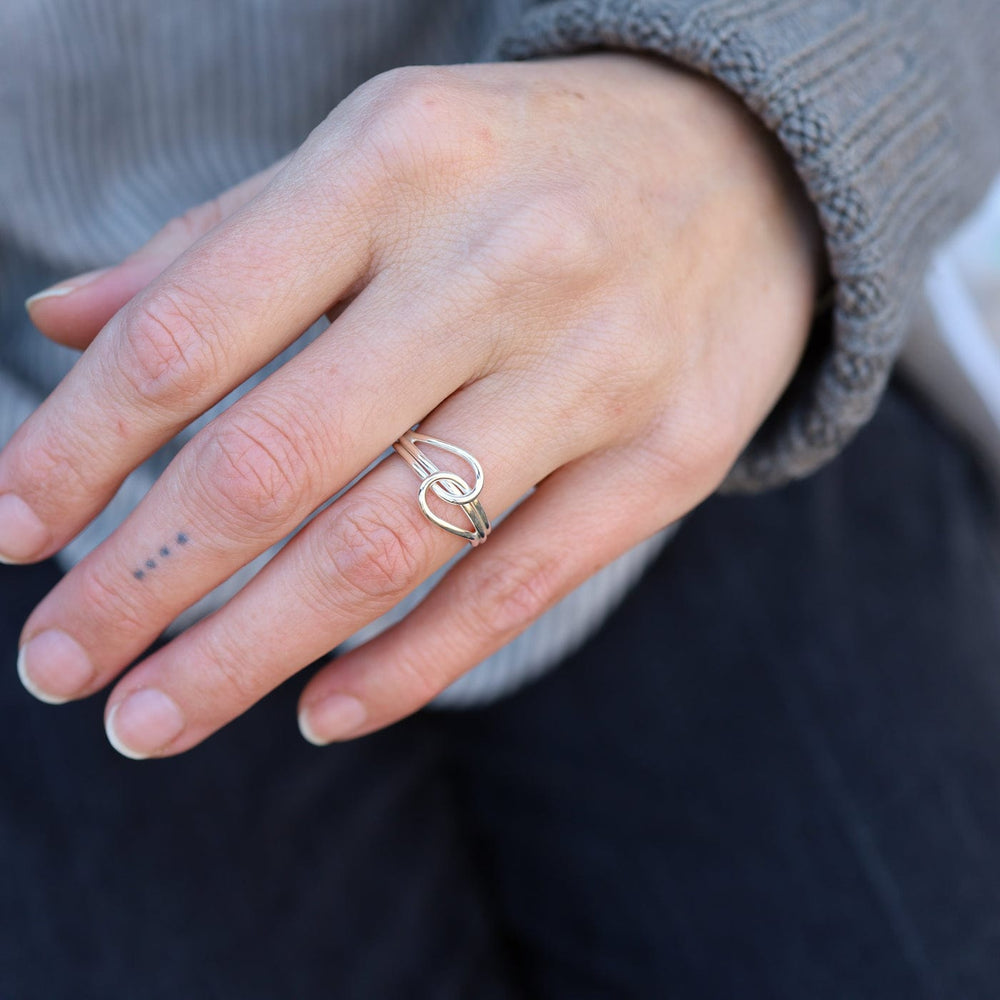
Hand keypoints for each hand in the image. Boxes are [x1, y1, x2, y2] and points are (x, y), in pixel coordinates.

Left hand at [7, 54, 820, 756]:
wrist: (748, 167)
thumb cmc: (529, 164)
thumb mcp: (377, 153)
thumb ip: (226, 242)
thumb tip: (64, 324)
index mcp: (395, 161)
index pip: (191, 331)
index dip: (76, 448)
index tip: (8, 533)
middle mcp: (498, 262)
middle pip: (276, 461)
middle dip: (141, 584)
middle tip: (58, 670)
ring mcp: (594, 370)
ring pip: (390, 545)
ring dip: (251, 653)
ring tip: (154, 718)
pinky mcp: (665, 459)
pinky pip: (514, 588)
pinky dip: (406, 666)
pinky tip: (322, 711)